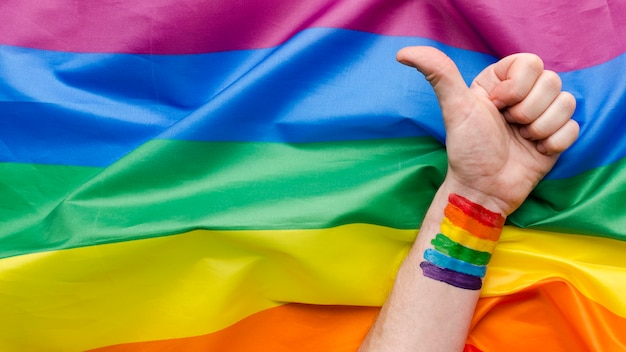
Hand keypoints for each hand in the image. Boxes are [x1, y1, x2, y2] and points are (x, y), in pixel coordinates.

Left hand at [397, 47, 578, 214]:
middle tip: (508, 126)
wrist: (483, 190)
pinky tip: (534, 151)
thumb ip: (439, 74)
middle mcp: (523, 95)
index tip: (496, 106)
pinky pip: (574, 127)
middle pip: (552, 81)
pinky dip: (553, 143)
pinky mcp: (556, 136)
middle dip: (527, 110)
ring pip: (567, 102)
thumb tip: (402, 52)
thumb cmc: (467, 150)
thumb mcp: (455, 108)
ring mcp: (541, 116)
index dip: (516, 87)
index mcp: (500, 82)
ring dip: (540, 127)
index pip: (531, 62)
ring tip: (521, 140)